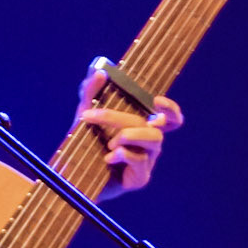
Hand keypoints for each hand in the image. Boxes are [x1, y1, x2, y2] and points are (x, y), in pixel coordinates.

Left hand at [73, 69, 182, 193]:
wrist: (75, 178)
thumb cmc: (86, 144)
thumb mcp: (84, 115)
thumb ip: (90, 91)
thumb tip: (99, 68)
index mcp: (143, 126)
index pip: (171, 118)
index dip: (171, 110)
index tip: (157, 101)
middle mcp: (150, 142)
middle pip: (154, 124)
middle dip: (118, 117)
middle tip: (90, 116)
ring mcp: (148, 160)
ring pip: (154, 138)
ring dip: (129, 135)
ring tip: (110, 142)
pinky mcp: (141, 178)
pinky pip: (140, 159)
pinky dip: (122, 154)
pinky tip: (108, 158)